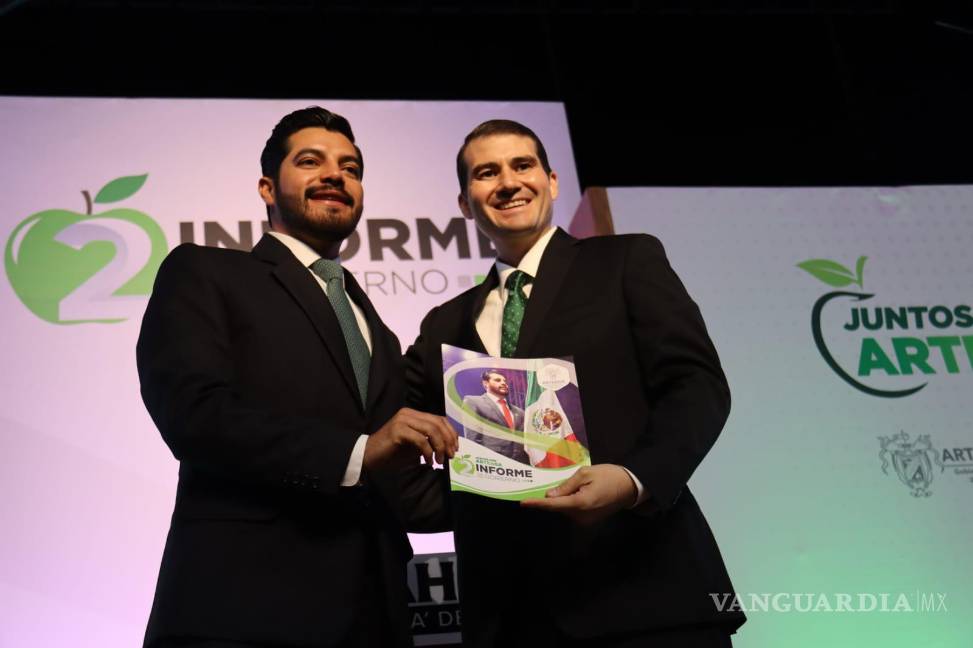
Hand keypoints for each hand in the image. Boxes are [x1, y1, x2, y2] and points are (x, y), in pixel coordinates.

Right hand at [363, 408, 458, 472]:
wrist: (368, 456)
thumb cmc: (391, 452)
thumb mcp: (415, 445)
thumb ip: (429, 441)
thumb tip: (449, 447)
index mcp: (413, 414)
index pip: (439, 419)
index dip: (451, 433)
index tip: (455, 448)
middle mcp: (408, 413)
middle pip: (438, 423)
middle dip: (448, 440)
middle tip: (450, 456)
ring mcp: (402, 420)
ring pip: (431, 430)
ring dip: (439, 447)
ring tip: (439, 460)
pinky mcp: (398, 430)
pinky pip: (420, 439)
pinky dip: (428, 452)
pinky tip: (428, 461)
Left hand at [520, 464, 637, 524]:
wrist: (630, 487)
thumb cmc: (608, 476)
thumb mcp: (586, 474)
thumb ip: (566, 486)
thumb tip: (550, 495)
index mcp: (580, 503)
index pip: (553, 504)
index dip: (537, 503)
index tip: (523, 503)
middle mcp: (581, 516)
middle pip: (559, 507)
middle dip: (555, 496)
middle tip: (563, 482)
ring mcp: (586, 521)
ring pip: (566, 509)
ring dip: (565, 498)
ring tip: (580, 485)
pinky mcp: (590, 521)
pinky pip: (574, 511)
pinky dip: (572, 502)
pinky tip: (581, 491)